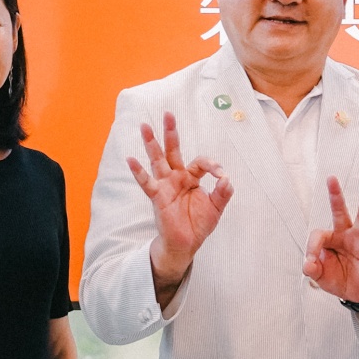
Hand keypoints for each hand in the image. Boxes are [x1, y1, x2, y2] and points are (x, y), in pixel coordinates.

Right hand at [128, 115, 232, 278]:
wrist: (186, 244)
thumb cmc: (198, 224)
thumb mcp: (216, 208)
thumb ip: (222, 193)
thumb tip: (227, 179)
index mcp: (191, 177)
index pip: (201, 162)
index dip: (212, 165)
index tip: (220, 175)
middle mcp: (176, 177)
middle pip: (173, 150)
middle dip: (171, 132)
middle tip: (168, 114)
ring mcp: (165, 185)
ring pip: (158, 160)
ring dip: (152, 143)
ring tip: (145, 126)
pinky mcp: (158, 197)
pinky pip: (147, 182)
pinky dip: (138, 172)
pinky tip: (131, 159)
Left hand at [302, 179, 358, 305]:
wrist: (353, 293)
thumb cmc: (335, 278)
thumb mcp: (319, 276)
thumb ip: (312, 269)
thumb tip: (307, 264)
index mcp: (329, 239)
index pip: (318, 235)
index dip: (311, 247)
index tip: (310, 262)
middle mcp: (344, 234)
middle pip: (339, 211)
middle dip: (335, 195)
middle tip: (331, 178)